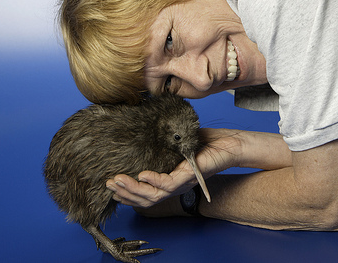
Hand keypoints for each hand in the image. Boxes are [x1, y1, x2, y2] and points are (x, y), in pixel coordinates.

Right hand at [105, 128, 241, 207]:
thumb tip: (138, 137)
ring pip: (153, 196)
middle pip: (146, 199)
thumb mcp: (175, 144)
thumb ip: (158, 146)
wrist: (228, 145)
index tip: (113, 186)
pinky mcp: (188, 178)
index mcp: (170, 181)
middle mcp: (175, 187)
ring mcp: (181, 184)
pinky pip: (167, 184)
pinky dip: (152, 181)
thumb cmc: (204, 143)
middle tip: (109, 185)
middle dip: (125, 193)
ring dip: (133, 190)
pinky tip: (140, 175)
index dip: (129, 194)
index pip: (146, 194)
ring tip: (116, 181)